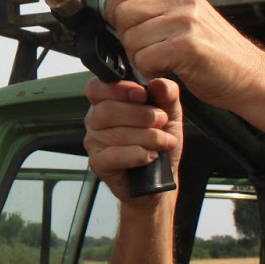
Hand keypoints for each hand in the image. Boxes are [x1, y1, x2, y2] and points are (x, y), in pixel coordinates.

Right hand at [84, 76, 181, 202]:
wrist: (159, 179)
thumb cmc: (160, 144)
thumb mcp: (170, 115)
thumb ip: (167, 95)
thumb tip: (159, 83)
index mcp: (107, 102)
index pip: (97, 87)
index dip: (118, 89)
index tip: (142, 94)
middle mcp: (96, 120)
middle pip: (106, 110)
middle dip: (140, 115)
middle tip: (161, 121)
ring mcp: (94, 142)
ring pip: (114, 133)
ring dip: (146, 137)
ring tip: (163, 142)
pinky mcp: (98, 163)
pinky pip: (114, 155)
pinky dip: (137, 154)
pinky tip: (150, 156)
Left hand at [103, 0, 264, 112]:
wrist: (249, 76)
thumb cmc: (213, 52)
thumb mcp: (185, 17)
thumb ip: (153, 5)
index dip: (113, 9)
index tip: (122, 26)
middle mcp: (181, 0)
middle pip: (122, 13)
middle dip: (125, 38)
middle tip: (146, 50)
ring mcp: (185, 21)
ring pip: (130, 39)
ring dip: (138, 58)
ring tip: (160, 62)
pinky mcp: (187, 46)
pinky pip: (144, 58)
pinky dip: (150, 71)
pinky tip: (167, 70)